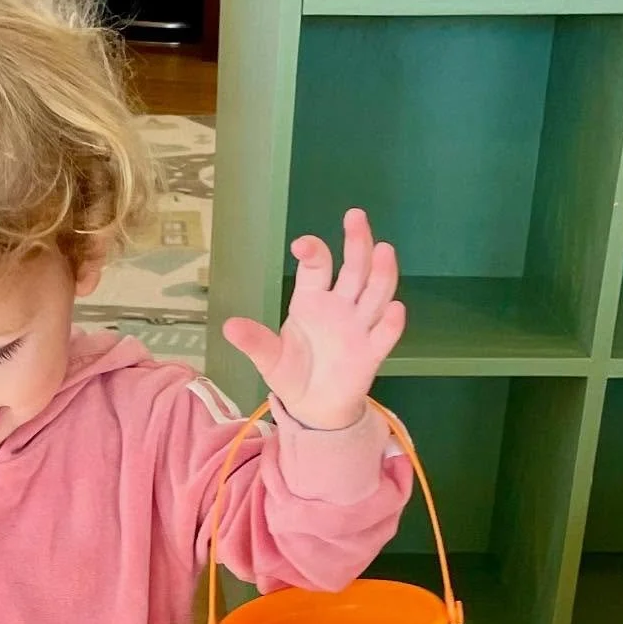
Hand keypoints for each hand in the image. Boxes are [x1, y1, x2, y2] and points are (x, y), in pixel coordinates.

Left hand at [223, 209, 404, 429]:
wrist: (312, 406)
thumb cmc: (292, 372)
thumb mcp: (268, 358)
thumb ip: (254, 342)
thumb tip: (228, 327)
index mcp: (312, 298)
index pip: (317, 266)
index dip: (313, 252)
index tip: (301, 245)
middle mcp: (340, 305)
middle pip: (354, 268)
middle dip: (356, 243)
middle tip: (356, 216)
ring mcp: (359, 326)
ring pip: (375, 293)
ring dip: (381, 272)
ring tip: (384, 250)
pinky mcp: (371, 352)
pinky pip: (384, 335)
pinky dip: (390, 323)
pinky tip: (394, 309)